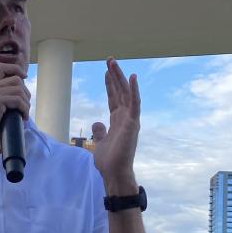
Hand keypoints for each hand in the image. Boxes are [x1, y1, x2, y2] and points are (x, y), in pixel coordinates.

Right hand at [0, 62, 30, 160]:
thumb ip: (3, 93)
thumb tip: (23, 82)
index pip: (1, 67)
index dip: (15, 69)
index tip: (24, 77)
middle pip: (15, 79)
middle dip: (25, 93)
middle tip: (24, 107)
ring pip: (18, 89)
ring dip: (26, 102)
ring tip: (23, 113)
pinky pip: (17, 100)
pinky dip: (24, 109)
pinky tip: (23, 117)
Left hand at [92, 59, 140, 190]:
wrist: (114, 172)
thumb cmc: (109, 161)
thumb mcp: (99, 142)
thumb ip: (100, 131)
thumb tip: (96, 123)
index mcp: (118, 121)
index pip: (114, 98)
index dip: (110, 85)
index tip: (106, 72)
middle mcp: (125, 117)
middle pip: (120, 91)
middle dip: (115, 75)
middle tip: (109, 60)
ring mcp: (130, 119)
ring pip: (126, 93)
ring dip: (121, 77)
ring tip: (114, 63)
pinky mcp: (133, 123)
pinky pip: (135, 103)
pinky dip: (134, 90)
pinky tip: (132, 77)